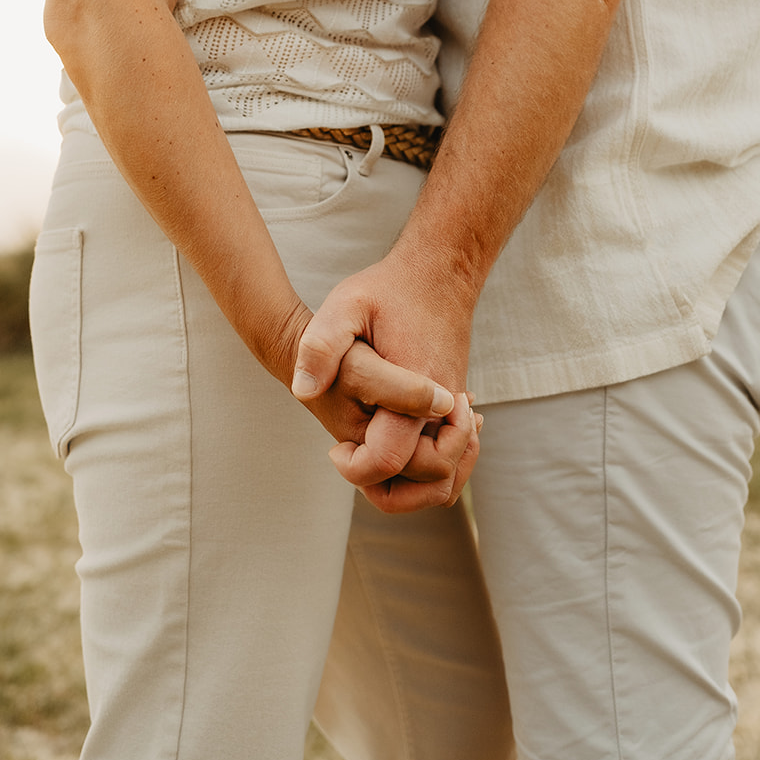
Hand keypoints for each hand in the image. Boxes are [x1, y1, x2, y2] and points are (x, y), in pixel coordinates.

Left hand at [291, 253, 479, 510]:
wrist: (442, 271)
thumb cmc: (389, 289)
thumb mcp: (345, 304)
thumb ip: (320, 345)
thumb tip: (302, 390)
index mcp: (416, 387)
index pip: (389, 460)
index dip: (355, 469)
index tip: (334, 451)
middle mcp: (446, 405)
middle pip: (430, 481)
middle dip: (386, 488)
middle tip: (347, 457)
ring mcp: (456, 407)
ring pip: (449, 478)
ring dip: (415, 488)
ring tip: (371, 463)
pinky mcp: (458, 404)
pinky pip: (455, 458)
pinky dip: (433, 470)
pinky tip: (395, 451)